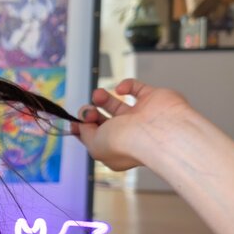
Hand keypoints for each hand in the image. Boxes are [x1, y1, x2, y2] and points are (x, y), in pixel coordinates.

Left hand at [70, 79, 191, 170]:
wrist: (159, 132)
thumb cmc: (129, 144)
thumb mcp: (95, 144)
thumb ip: (85, 133)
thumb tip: (82, 125)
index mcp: (116, 149)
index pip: (96, 137)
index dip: (83, 128)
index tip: (74, 122)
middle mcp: (129, 133)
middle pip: (104, 120)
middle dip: (91, 113)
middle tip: (89, 110)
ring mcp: (141, 116)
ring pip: (117, 104)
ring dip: (102, 98)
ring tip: (97, 95)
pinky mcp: (152, 99)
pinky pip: (136, 88)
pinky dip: (126, 85)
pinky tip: (119, 90)